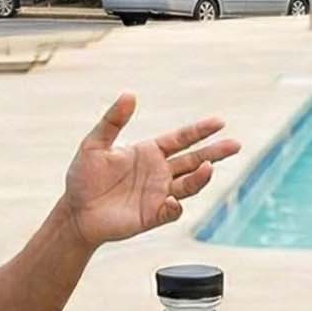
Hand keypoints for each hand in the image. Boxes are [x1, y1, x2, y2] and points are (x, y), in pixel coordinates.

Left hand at [62, 93, 241, 246]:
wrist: (76, 212)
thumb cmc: (83, 177)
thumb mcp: (95, 144)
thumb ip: (112, 121)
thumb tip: (129, 95)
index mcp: (149, 152)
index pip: (181, 139)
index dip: (200, 131)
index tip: (219, 122)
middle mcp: (159, 172)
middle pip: (195, 160)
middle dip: (215, 152)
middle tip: (235, 145)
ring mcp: (159, 194)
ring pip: (189, 185)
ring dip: (201, 177)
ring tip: (209, 168)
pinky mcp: (153, 216)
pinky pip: (172, 210)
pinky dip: (175, 205)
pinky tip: (173, 200)